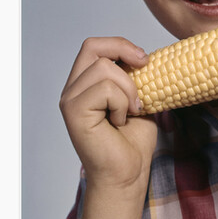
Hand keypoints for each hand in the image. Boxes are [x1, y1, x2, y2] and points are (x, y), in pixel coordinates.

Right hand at [59, 37, 156, 192]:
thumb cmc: (132, 141)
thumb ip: (136, 76)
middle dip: (124, 54)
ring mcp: (70, 99)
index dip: (120, 44)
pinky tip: (119, 121)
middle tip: (144, 69)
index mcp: (84, 83)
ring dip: (128, 89)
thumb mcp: (140, 98)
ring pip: (104, 68)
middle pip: (93, 47)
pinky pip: (105, 89)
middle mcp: (72, 89)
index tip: (144, 59)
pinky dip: (121, 103)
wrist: (128, 173)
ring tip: (130, 111)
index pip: (94, 46)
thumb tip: (147, 55)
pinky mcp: (73, 111)